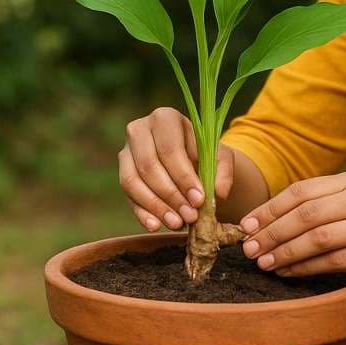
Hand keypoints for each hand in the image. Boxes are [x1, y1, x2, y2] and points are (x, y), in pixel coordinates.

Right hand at [119, 107, 236, 231]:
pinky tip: (156, 225)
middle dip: (171, 195)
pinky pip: (127, 195)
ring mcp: (126, 151)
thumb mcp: (220, 156)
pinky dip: (141, 213)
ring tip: (177, 223)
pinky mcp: (122, 173)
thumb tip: (217, 193)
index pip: (170, 150)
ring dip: (155, 207)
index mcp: (165, 118)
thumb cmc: (204, 153)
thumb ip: (223, 171)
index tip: (199, 200)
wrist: (191, 158)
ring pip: (132, 182)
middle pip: (149, 167)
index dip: (184, 178)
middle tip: (190, 216)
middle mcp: (139, 130)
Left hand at [237, 171, 345, 280]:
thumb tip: (265, 221)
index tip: (246, 225)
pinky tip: (288, 272)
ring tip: (264, 263)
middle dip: (272, 232)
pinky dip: (305, 268)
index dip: (269, 208)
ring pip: (317, 239)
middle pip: (306, 215)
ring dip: (285, 252)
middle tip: (249, 248)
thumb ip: (321, 204)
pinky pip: (333, 261)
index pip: (301, 191)